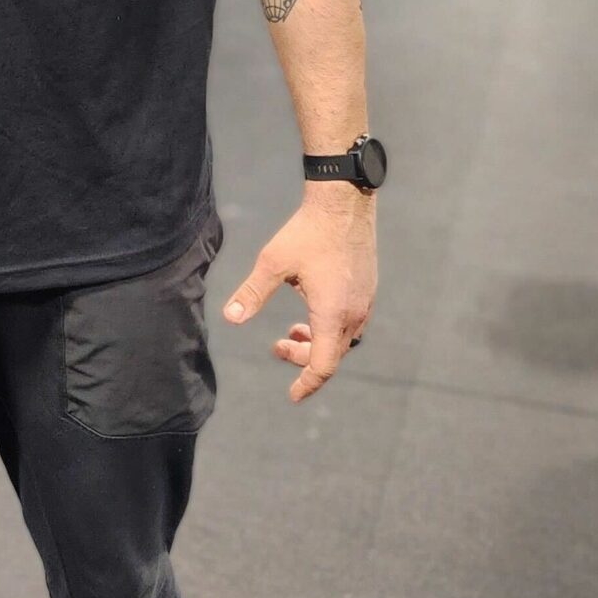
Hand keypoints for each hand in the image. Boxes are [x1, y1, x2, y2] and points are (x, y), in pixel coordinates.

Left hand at [220, 189, 376, 403]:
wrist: (344, 203)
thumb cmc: (307, 232)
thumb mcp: (274, 262)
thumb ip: (253, 292)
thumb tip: (230, 317)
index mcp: (332, 313)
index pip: (322, 365)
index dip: (306, 383)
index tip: (292, 395)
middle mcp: (354, 314)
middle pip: (332, 355)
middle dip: (303, 358)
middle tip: (277, 346)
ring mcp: (365, 302)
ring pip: (343, 340)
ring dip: (317, 342)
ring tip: (292, 330)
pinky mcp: (367, 289)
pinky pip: (351, 323)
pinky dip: (330, 328)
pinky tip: (311, 309)